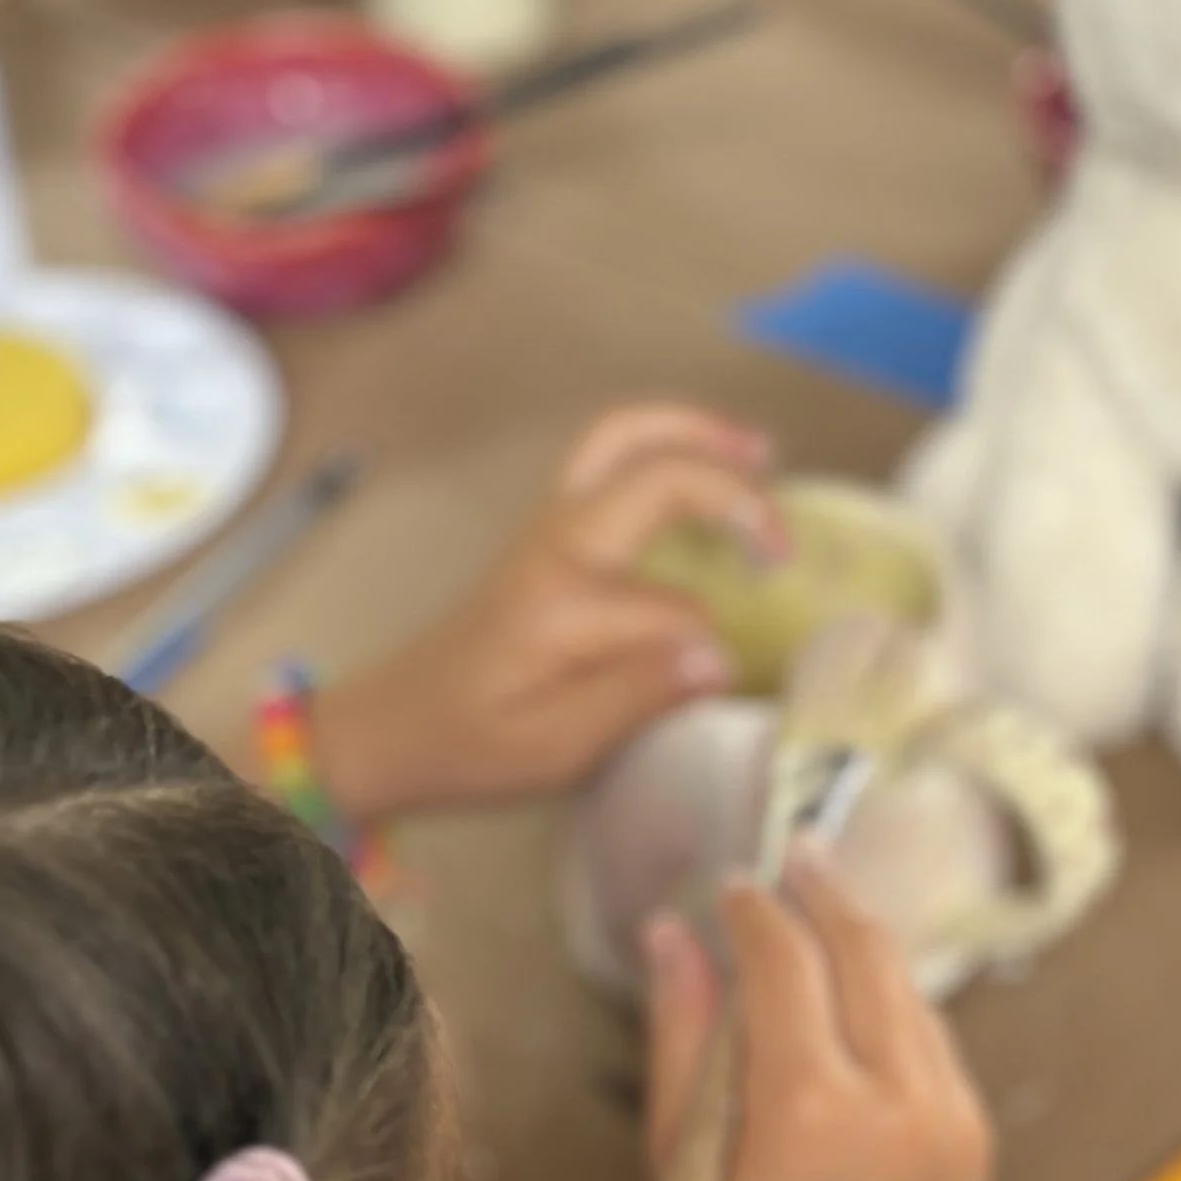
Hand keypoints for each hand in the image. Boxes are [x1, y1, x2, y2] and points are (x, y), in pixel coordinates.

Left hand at [311, 405, 783, 820]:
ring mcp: (548, 527)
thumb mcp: (558, 748)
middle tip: (784, 530)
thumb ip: (639, 697)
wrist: (396, 726)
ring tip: (758, 453)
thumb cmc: (473, 747)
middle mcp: (556, 544)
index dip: (712, 647)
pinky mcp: (547, 530)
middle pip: (653, 468)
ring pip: (623, 437)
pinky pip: (610, 457)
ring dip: (694, 432)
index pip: (674, 610)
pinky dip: (665, 445)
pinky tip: (707, 468)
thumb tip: (719, 657)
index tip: (726, 684)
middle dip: (730, 487)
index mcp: (562, 603)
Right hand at [645, 852, 991, 1180]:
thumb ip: (682, 1034)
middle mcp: (894, 1103)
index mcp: (806, 1109)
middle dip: (829, 892)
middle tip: (800, 848)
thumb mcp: (684, 1160)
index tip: (734, 882)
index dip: (757, 908)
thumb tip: (671, 932)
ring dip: (867, 948)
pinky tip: (860, 1008)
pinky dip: (896, 1014)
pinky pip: (934, 1047)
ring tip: (825, 917)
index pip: (785, 959)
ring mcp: (947, 1121)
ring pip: (910, 994)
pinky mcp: (973, 1142)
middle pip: (867, 951)